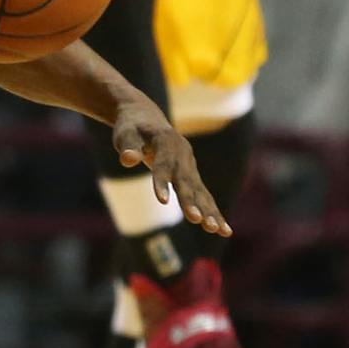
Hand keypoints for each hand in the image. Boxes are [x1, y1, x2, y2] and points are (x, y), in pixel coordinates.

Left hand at [113, 100, 230, 235]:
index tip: (162, 200)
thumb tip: (127, 159)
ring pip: (200, 191)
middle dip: (190, 201)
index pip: (163, 164)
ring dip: (208, 211)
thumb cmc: (131, 127)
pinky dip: (213, 212)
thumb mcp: (125, 133)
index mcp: (165, 140)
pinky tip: (223, 230)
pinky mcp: (192, 175)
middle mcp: (183, 153)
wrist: (146, 117)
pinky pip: (203, 196)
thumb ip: (128, 146)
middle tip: (195, 220)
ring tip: (217, 230)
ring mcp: (190, 165)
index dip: (162, 182)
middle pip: (186, 180)